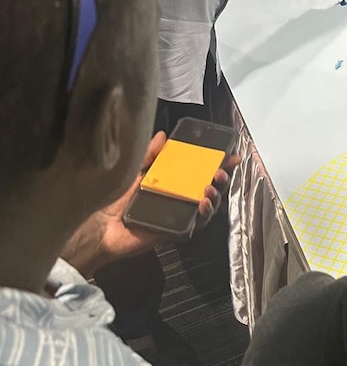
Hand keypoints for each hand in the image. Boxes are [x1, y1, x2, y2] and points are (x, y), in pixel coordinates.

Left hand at [61, 133, 236, 275]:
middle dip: (220, 178)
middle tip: (221, 171)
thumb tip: (163, 136)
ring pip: (207, 206)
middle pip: (208, 187)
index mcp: (168, 181)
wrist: (98, 226)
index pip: (197, 170)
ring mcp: (177, 214)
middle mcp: (176, 197)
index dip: (215, 162)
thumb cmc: (111, 199)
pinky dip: (203, 214)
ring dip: (215, 195)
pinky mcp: (175, 230)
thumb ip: (149, 154)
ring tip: (211, 187)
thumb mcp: (132, 169)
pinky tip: (203, 204)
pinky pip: (196, 224)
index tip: (229, 155)